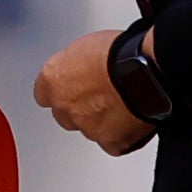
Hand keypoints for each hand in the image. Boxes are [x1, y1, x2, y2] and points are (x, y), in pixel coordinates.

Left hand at [35, 27, 155, 155]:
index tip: (73, 89)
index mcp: (53, 78)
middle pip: (65, 114)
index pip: (44, 93)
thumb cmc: (122, 53)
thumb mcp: (87, 46)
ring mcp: (87, 126)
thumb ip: (76, 66)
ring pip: (90, 130)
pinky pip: (114, 144)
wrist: (147, 72)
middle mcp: (64, 105)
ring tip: (125, 105)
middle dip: (81, 108)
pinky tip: (134, 121)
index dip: (62, 92)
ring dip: (103, 122)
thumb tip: (84, 71)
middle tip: (103, 97)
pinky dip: (123, 136)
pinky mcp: (112, 142)